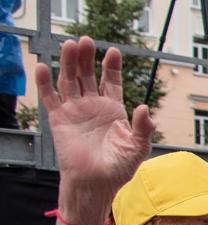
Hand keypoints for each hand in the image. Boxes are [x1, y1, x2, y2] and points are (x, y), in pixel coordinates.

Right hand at [38, 38, 154, 212]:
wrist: (96, 183)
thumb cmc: (119, 168)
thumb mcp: (138, 147)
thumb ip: (144, 127)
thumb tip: (145, 108)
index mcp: (113, 109)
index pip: (110, 81)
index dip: (110, 66)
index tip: (113, 51)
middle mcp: (92, 106)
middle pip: (87, 75)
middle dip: (87, 58)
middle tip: (86, 40)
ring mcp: (74, 111)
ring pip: (69, 80)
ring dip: (68, 63)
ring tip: (69, 45)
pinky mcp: (59, 119)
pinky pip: (50, 97)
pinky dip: (45, 82)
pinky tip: (44, 66)